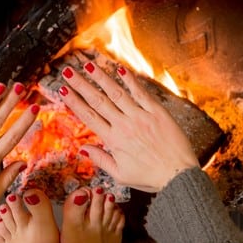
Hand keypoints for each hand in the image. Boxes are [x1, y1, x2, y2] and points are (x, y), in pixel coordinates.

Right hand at [59, 63, 198, 192]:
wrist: (178, 176)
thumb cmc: (150, 178)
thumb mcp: (121, 176)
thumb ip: (101, 160)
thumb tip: (82, 149)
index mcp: (113, 141)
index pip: (89, 116)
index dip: (74, 102)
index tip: (63, 90)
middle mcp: (124, 125)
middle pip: (98, 101)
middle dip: (81, 84)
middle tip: (68, 71)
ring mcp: (141, 117)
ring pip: (117, 93)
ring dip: (102, 77)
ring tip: (89, 65)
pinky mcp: (157, 112)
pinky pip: (141, 93)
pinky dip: (131, 81)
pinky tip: (120, 69)